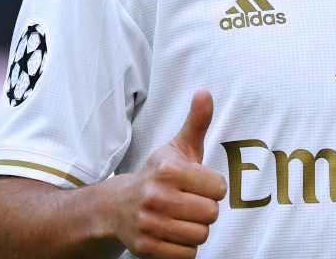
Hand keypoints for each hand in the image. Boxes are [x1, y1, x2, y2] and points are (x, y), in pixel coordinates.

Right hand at [110, 90, 226, 258]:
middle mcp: (156, 196)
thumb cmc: (157, 175)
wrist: (116, 206)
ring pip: (200, 235)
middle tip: (189, 204)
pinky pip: (187, 255)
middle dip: (205, 210)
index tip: (199, 185)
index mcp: (168, 170)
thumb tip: (205, 92)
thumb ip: (197, 122)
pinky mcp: (145, 247)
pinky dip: (184, 248)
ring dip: (195, 229)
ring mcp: (149, 223)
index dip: (213, 188)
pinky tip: (172, 234)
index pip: (219, 188)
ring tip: (180, 218)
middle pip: (211, 214)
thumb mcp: (177, 147)